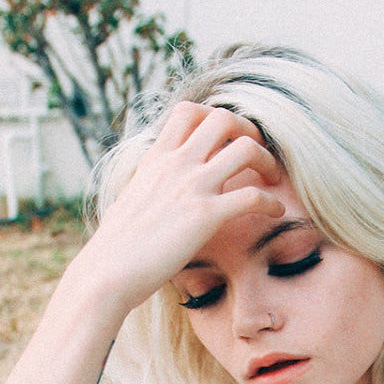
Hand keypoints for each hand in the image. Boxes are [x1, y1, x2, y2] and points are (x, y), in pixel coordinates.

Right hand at [73, 101, 284, 316]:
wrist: (107, 272)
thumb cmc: (115, 248)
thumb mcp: (128, 201)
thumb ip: (147, 187)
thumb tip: (146, 190)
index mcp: (156, 158)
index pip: (188, 111)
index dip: (215, 117)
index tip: (227, 139)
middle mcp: (176, 164)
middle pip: (223, 118)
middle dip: (248, 131)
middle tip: (257, 153)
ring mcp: (192, 187)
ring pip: (245, 148)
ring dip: (266, 160)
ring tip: (273, 179)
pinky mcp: (206, 216)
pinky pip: (252, 195)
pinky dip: (271, 201)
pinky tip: (276, 213)